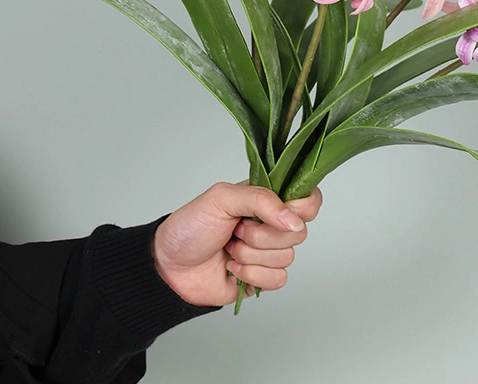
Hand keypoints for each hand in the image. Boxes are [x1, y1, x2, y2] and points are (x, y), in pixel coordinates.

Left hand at [151, 181, 321, 306]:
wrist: (169, 265)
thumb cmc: (191, 225)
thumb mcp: (222, 198)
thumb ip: (261, 200)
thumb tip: (293, 220)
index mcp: (268, 199)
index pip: (308, 199)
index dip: (302, 208)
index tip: (283, 212)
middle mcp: (273, 225)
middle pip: (298, 232)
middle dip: (261, 235)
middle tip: (237, 230)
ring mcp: (268, 253)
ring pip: (287, 257)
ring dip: (251, 256)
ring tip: (229, 249)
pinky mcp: (262, 278)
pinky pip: (278, 280)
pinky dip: (252, 276)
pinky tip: (232, 269)